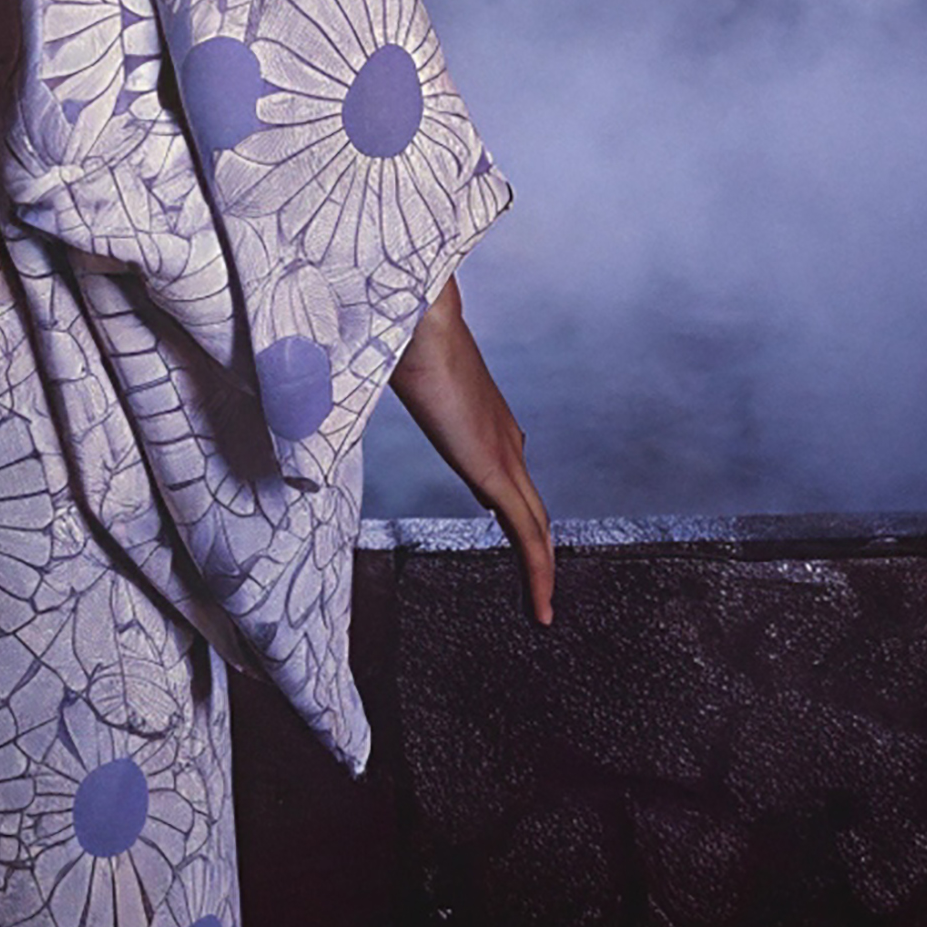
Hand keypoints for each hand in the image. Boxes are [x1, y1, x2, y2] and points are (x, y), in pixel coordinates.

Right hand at [388, 276, 554, 625]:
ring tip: (540, 606)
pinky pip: (528, 538)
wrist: (415, 318)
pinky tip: (540, 607)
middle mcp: (504, 437)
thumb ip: (402, 390)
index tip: (508, 527)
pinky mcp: (498, 472)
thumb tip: (384, 392)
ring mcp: (506, 455)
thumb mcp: (401, 375)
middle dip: (535, 546)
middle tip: (536, 582)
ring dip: (542, 567)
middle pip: (530, 506)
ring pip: (536, 527)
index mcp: (484, 416)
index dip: (513, 506)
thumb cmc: (401, 336)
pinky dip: (539, 575)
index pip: (508, 473)